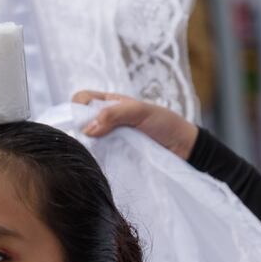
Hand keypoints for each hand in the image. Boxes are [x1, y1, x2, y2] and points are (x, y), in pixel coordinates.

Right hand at [73, 90, 198, 159]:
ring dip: (87, 146)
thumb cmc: (165, 124)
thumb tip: (87, 129)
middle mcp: (105, 120)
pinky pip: (96, 156)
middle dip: (80, 129)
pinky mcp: (113, 155)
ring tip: (97, 153)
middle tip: (93, 140)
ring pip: (85, 140)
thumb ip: (114, 114)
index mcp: (110, 103)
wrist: (183, 148)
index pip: (81, 99)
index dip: (77, 107)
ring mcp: (108, 138)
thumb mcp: (140, 112)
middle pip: (79, 121)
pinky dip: (96, 158)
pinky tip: (101, 162)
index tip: (85, 122)